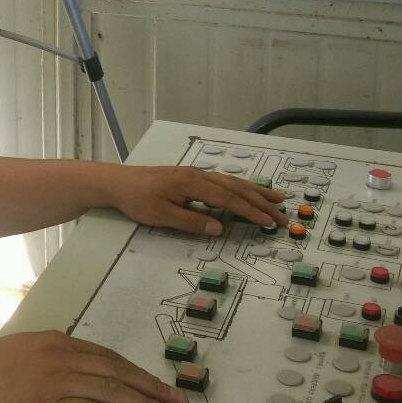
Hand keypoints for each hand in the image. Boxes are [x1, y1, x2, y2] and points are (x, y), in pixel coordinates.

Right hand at [0, 329, 186, 402]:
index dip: (136, 372)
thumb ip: (53, 358)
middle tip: (176, 401)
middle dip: (151, 388)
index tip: (156, 384)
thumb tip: (78, 372)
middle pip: (117, 372)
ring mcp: (57, 381)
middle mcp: (62, 357)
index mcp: (57, 341)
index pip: (107, 356)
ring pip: (112, 392)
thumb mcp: (24, 351)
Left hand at [102, 165, 286, 235]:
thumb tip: (220, 228)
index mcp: (193, 184)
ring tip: (277, 199)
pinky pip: (223, 181)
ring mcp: (196, 174)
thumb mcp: (162, 216)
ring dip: (256, 191)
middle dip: (261, 203)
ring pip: (233, 182)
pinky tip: (249, 190)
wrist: (119, 182)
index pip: (228, 199)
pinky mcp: (192, 176)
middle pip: (236, 189)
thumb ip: (191, 222)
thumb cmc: (138, 200)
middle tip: (282, 216)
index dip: (250, 211)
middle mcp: (199, 175)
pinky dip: (241, 186)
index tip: (269, 222)